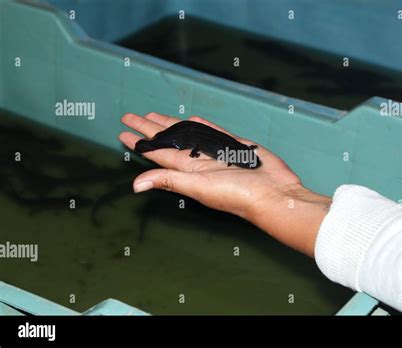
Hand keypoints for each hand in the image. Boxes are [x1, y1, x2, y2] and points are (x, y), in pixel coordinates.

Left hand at [119, 112, 330, 256]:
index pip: (157, 152)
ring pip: (187, 132)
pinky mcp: (233, 145)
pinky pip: (212, 130)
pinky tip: (191, 118)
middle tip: (130, 116)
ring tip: (155, 116)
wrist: (274, 194)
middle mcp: (198, 159)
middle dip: (149, 128)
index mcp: (188, 169)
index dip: (139, 142)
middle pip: (167, 139)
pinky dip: (200, 124)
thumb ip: (170, 181)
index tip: (122, 131)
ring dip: (170, 124)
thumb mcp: (200, 187)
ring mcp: (216, 151)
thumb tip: (135, 185)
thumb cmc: (238, 194)